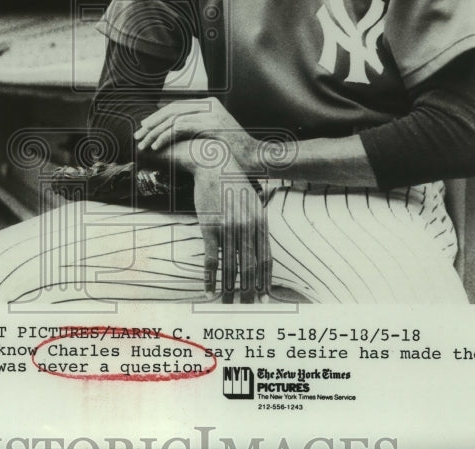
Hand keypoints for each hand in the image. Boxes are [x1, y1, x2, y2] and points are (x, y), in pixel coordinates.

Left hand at [134, 97, 259, 170]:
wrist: (256, 158)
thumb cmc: (235, 151)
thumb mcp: (214, 134)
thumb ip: (198, 128)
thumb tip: (176, 132)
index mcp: (210, 104)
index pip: (177, 106)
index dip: (158, 116)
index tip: (144, 128)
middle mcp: (209, 104)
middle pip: (172, 110)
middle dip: (152, 123)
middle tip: (138, 135)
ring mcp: (211, 113)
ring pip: (174, 118)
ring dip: (155, 132)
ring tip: (143, 143)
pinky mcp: (211, 125)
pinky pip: (180, 127)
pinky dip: (165, 136)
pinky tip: (156, 146)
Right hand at [193, 167, 270, 302]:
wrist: (214, 164)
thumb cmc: (234, 184)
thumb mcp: (254, 202)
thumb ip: (258, 224)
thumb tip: (262, 248)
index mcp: (260, 223)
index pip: (265, 260)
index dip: (264, 282)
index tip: (263, 299)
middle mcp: (247, 228)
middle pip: (250, 268)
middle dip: (248, 292)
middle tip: (246, 310)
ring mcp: (229, 228)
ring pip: (230, 268)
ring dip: (229, 290)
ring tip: (226, 306)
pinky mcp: (210, 227)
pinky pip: (211, 259)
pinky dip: (210, 277)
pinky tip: (208, 290)